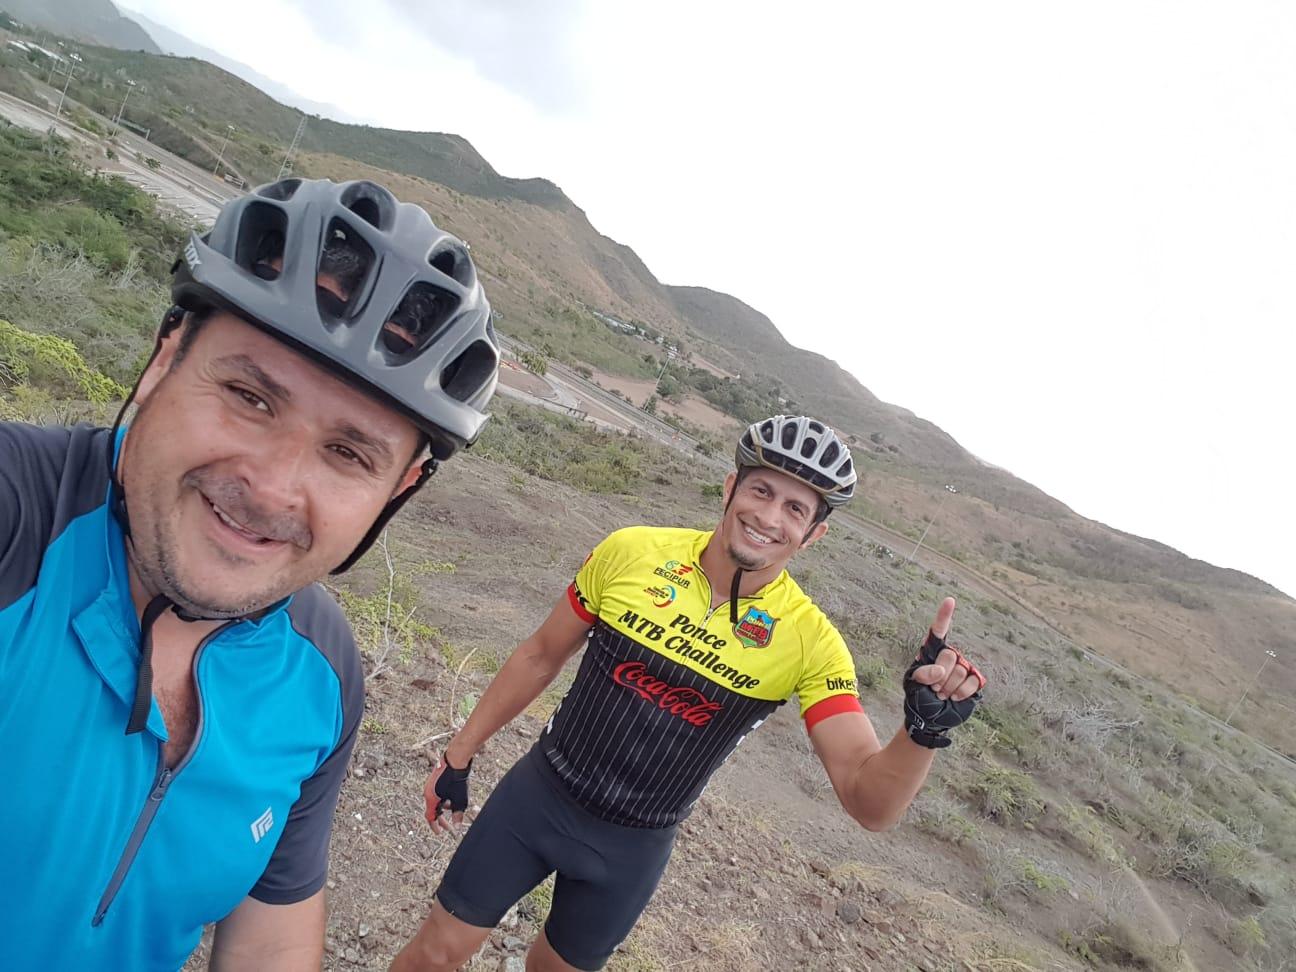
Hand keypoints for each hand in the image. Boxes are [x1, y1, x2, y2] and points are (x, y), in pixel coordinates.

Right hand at [423, 752, 471, 834]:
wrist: (456, 758)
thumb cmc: (457, 779)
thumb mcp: (459, 799)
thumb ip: (457, 814)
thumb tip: (457, 826)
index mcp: (431, 799)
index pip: (430, 817)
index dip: (435, 826)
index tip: (439, 832)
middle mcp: (427, 792)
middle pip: (432, 810)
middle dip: (441, 819)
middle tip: (449, 827)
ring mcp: (430, 785)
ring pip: (435, 801)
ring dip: (443, 808)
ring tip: (454, 807)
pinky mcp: (434, 779)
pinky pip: (437, 793)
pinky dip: (443, 799)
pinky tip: (452, 797)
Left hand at [902, 597, 985, 748]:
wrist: (930, 717)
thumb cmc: (918, 696)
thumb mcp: (912, 683)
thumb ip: (922, 673)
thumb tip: (941, 671)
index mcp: (932, 652)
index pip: (938, 631)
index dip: (944, 616)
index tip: (950, 601)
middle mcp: (950, 656)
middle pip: (949, 656)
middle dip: (938, 676)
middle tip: (933, 687)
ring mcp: (963, 668)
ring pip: (959, 671)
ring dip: (948, 687)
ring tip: (941, 693)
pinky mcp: (974, 681)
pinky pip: (970, 682)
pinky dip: (960, 693)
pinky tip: (953, 698)